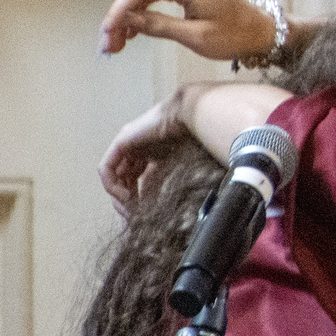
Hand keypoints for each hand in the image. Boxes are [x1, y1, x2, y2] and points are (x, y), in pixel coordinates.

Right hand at [98, 0, 277, 60]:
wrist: (260, 31)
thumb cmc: (235, 35)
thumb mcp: (195, 37)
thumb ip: (159, 27)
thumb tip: (128, 22)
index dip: (118, 12)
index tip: (106, 33)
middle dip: (119, 19)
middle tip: (108, 46)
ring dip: (128, 19)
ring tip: (117, 45)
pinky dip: (143, 15)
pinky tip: (133, 33)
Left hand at [99, 82, 291, 215]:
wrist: (201, 113)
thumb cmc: (210, 137)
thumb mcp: (205, 168)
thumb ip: (208, 185)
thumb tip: (227, 208)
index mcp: (163, 152)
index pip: (147, 179)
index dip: (146, 200)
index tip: (150, 220)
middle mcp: (145, 148)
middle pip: (130, 179)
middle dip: (131, 202)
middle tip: (136, 222)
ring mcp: (133, 143)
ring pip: (116, 175)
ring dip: (120, 197)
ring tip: (131, 214)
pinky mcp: (124, 141)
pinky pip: (108, 168)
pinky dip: (113, 186)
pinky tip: (127, 199)